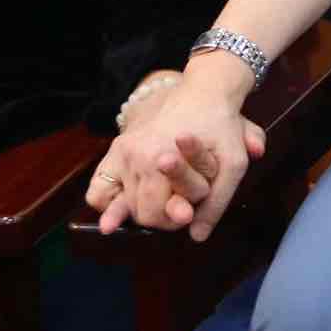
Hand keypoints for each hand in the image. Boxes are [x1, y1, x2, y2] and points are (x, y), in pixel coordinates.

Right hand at [85, 74, 265, 242]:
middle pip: (139, 212)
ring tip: (162, 198)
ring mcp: (122, 151)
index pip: (156, 214)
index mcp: (159, 158)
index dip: (176, 219)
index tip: (188, 211)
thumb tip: (197, 236)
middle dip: (161, 215)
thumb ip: (217, 203)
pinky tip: (125, 203)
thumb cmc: (220, 129)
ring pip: (120, 205)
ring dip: (141, 209)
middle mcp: (135, 155)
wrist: (203, 93)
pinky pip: (97, 190)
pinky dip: (108, 203)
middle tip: (180, 206)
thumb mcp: (232, 164)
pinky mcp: (116, 149)